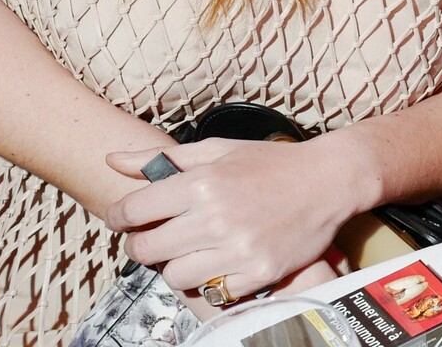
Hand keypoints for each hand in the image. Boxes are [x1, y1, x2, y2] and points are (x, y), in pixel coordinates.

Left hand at [104, 138, 366, 300]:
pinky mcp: (258, 272)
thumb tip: (112, 160)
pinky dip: (212, 280)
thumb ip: (165, 158)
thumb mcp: (218, 150)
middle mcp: (215, 217)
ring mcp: (237, 248)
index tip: (125, 220)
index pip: (132, 211)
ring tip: (193, 250)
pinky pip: (212, 291)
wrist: (329, 179)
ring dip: (177, 265)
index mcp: (201, 183)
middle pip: (146, 249)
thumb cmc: (271, 163)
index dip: (119, 218)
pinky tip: (222, 261)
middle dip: (144, 244)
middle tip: (158, 238)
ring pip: (174, 275)